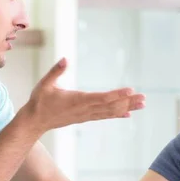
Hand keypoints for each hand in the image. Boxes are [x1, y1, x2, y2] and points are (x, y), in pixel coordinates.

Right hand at [23, 58, 145, 131]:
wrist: (35, 121)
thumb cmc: (39, 101)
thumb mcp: (45, 84)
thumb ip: (56, 71)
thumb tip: (65, 59)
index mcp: (78, 100)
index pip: (102, 97)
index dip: (117, 94)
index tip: (130, 90)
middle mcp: (85, 109)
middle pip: (111, 106)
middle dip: (128, 102)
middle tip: (144, 98)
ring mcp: (86, 115)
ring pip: (110, 112)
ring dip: (126, 107)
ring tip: (141, 104)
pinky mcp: (85, 117)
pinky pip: (104, 116)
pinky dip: (117, 114)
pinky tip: (128, 114)